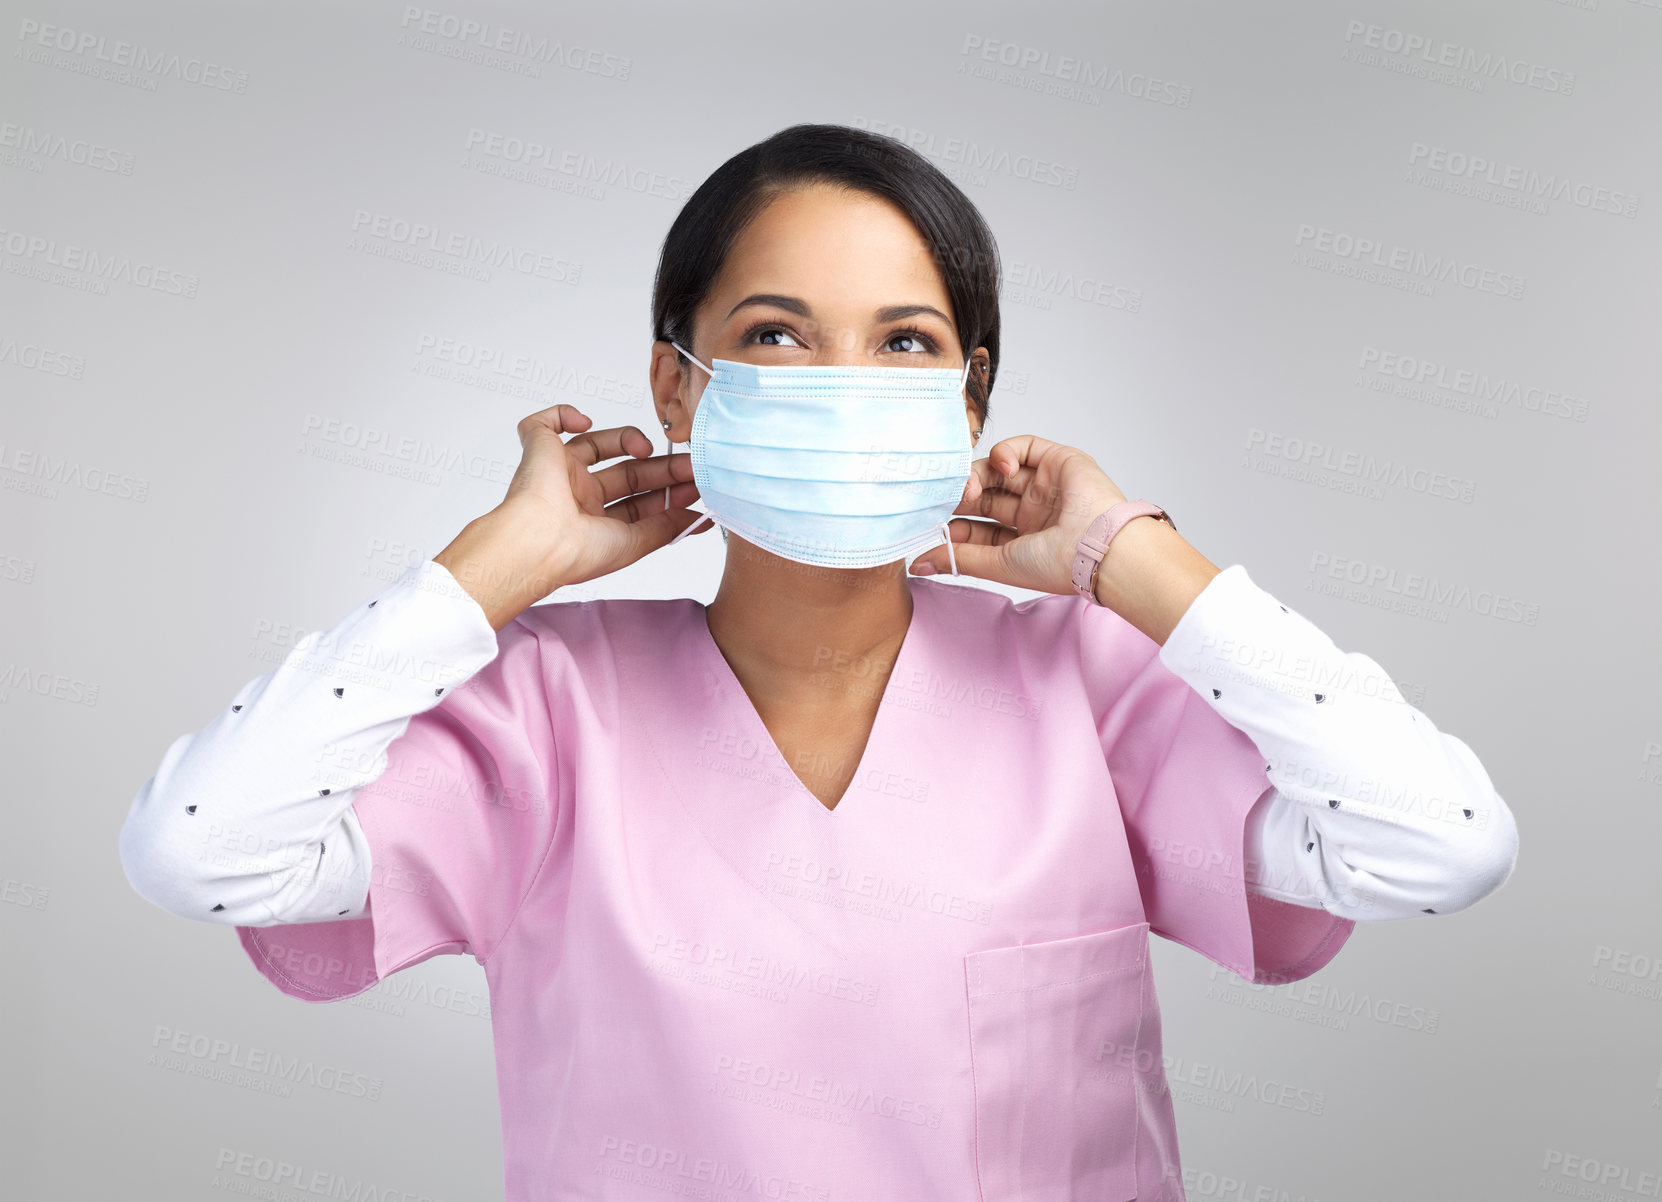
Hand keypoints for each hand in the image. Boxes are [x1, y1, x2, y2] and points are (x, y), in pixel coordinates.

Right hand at [435, 403, 709, 628]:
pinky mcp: (538, 449)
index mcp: (595, 522)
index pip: (638, 501)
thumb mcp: (636, 542)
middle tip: (689, 462)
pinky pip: (545, 423)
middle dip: (660, 467)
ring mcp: (557, 471)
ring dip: (627, 438)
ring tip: (644, 448)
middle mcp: (577, 497)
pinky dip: (564, 414)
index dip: (667, 491)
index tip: (695, 484)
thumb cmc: (578, 552)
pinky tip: (585, 422)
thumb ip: (668, 528)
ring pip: (595, 443)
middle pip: (625, 472)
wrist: (541, 541)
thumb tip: (700, 520)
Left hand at [907, 434, 1126, 595]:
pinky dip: (1004, 452)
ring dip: (975, 476)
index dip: (953, 526)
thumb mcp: (997, 563)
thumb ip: (958, 559)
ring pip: (997, 470)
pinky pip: (1022, 447)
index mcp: (1023, 540)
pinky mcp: (1057, 460)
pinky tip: (1002, 467)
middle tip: (939, 500)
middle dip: (959, 497)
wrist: (1098, 547)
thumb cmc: (1058, 564)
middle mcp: (1033, 512)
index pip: (977, 528)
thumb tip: (916, 564)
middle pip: (984, 496)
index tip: (930, 528)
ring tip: (967, 489)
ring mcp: (1044, 485)